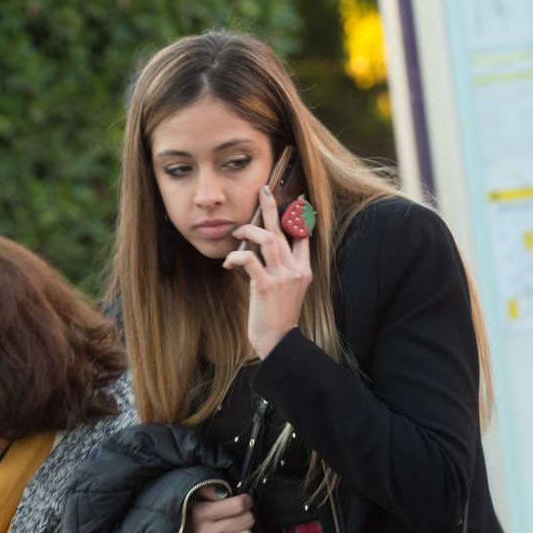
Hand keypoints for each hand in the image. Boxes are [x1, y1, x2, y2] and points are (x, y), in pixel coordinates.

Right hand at [182, 490, 254, 532]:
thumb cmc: (189, 515)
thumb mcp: (195, 495)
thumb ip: (211, 488)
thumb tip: (227, 492)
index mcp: (200, 513)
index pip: (238, 505)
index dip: (245, 501)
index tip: (244, 501)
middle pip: (246, 521)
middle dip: (246, 515)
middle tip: (239, 515)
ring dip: (244, 531)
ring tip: (235, 529)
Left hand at [223, 186, 312, 359]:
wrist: (279, 342)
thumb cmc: (278, 317)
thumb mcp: (287, 291)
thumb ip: (280, 270)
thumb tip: (259, 252)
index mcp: (303, 271)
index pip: (303, 237)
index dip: (298, 217)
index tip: (294, 200)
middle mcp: (296, 270)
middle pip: (283, 231)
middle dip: (272, 208)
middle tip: (263, 190)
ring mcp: (283, 277)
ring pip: (268, 240)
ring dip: (249, 231)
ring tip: (237, 231)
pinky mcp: (266, 286)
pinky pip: (250, 260)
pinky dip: (237, 256)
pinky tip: (229, 261)